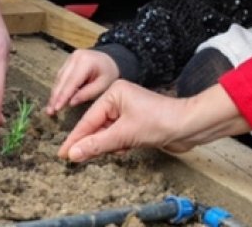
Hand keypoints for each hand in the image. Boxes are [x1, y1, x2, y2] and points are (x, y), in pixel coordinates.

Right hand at [45, 50, 120, 115]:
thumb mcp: (103, 85)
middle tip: (50, 112)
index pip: (71, 81)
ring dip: (54, 94)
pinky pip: (60, 76)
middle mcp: (75, 57)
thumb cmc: (109, 73)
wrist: (110, 59)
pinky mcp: (67, 62)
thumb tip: (70, 103)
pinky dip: (58, 88)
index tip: (56, 108)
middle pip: (62, 80)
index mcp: (85, 61)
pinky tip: (54, 99)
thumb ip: (87, 93)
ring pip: (59, 78)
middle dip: (55, 97)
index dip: (63, 96)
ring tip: (50, 108)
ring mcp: (70, 58)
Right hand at [58, 83, 249, 161]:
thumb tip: (74, 153)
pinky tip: (124, 149)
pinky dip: (118, 145)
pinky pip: (118, 136)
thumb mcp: (124, 134)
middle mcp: (120, 99)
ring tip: (109, 152)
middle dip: (91, 142)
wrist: (189, 126)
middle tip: (74, 159)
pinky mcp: (137, 123)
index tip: (62, 153)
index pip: (89, 119)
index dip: (75, 138)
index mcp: (114, 92)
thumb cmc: (160, 121)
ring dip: (107, 145)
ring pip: (107, 133)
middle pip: (96, 126)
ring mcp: (129, 111)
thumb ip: (97, 144)